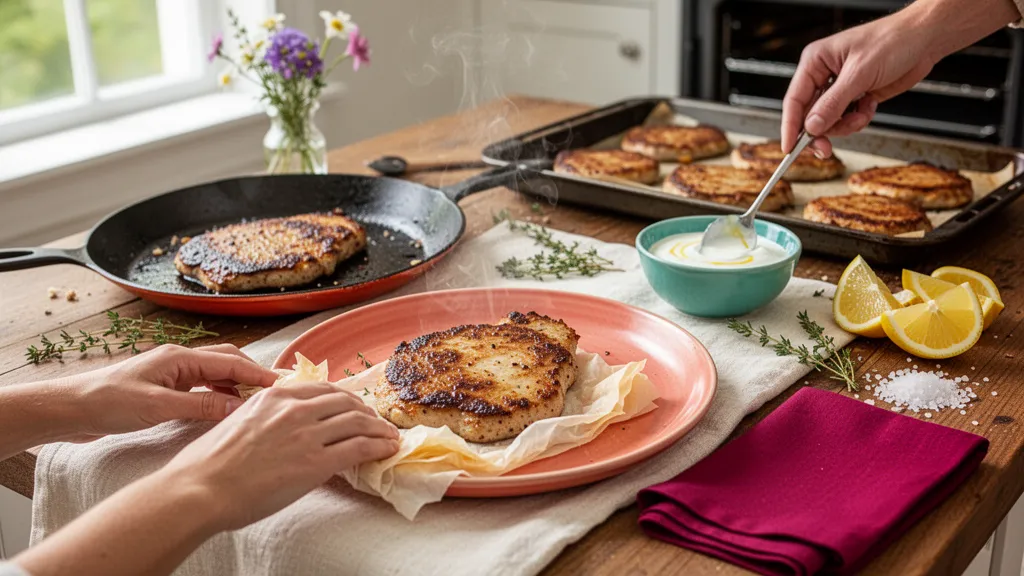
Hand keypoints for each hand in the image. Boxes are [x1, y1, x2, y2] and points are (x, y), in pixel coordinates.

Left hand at [60, 344, 278, 440]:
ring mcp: (172, 374)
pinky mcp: (165, 389)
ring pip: (215, 374)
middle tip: (278, 394)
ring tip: (258, 403)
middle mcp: (179, 361)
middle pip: (227, 361)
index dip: (259, 374)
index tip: (284, 386)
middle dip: (253, 375)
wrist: (70, 409)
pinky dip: (220, 395)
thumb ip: (201, 407)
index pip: (230, 362)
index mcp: (180, 358)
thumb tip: (240, 410)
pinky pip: (202, 387)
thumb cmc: (108, 403)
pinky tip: (227, 409)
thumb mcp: (158, 407)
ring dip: (237, 385)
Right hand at [162, 381, 399, 529]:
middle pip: (346, 402)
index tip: (354, 407)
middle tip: (376, 422)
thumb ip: (267, 417)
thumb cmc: (209, 463)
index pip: (323, 389)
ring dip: (380, 428)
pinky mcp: (316, 462)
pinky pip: (359, 447)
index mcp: (274, 395)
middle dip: (366, 412)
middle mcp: (294, 407)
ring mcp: (307, 433)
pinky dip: (379, 445)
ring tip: (390, 435)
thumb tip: (284, 426)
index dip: (345, 398)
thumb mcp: (239, 421)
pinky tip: (388, 448)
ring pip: (358, 422)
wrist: (200, 488)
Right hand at [781, 10, 934, 156]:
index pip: (794, 100)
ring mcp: (840, 87)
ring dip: (845, 125)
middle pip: (810, 115)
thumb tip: (812, 126)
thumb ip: (833, 103)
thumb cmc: (893, 41)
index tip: (789, 148)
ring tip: (861, 115)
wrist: (925, 39)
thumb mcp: (859, 73)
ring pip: (829, 121)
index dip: (790, 126)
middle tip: (826, 149)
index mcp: (816, 62)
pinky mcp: (856, 96)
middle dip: (822, 131)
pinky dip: (858, 119)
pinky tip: (870, 106)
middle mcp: (824, 75)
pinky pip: (847, 119)